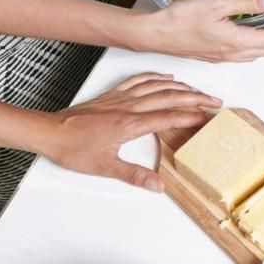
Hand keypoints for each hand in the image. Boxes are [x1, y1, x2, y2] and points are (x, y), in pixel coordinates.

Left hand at [45, 72, 219, 191]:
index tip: (209, 117)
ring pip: (157, 86)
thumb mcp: (105, 168)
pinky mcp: (113, 95)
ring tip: (198, 90)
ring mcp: (121, 98)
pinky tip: (166, 77)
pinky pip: (140, 80)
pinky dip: (156, 77)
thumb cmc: (73, 148)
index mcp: (130, 124)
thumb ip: (134, 175)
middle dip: (195, 98)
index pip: (169, 117)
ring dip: (181, 86)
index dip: (191, 116)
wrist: (49, 132)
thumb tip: (157, 185)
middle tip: (214, 102)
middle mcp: (129, 107)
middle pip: (169, 97)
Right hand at [138, 0, 263, 61]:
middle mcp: (233, 54)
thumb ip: (247, 3)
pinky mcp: (214, 56)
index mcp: (237, 42)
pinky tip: (254, 38)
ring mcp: (223, 57)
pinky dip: (257, 46)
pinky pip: (244, 55)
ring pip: (256, 54)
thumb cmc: (181, 18)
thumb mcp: (217, 4)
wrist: (155, 35)